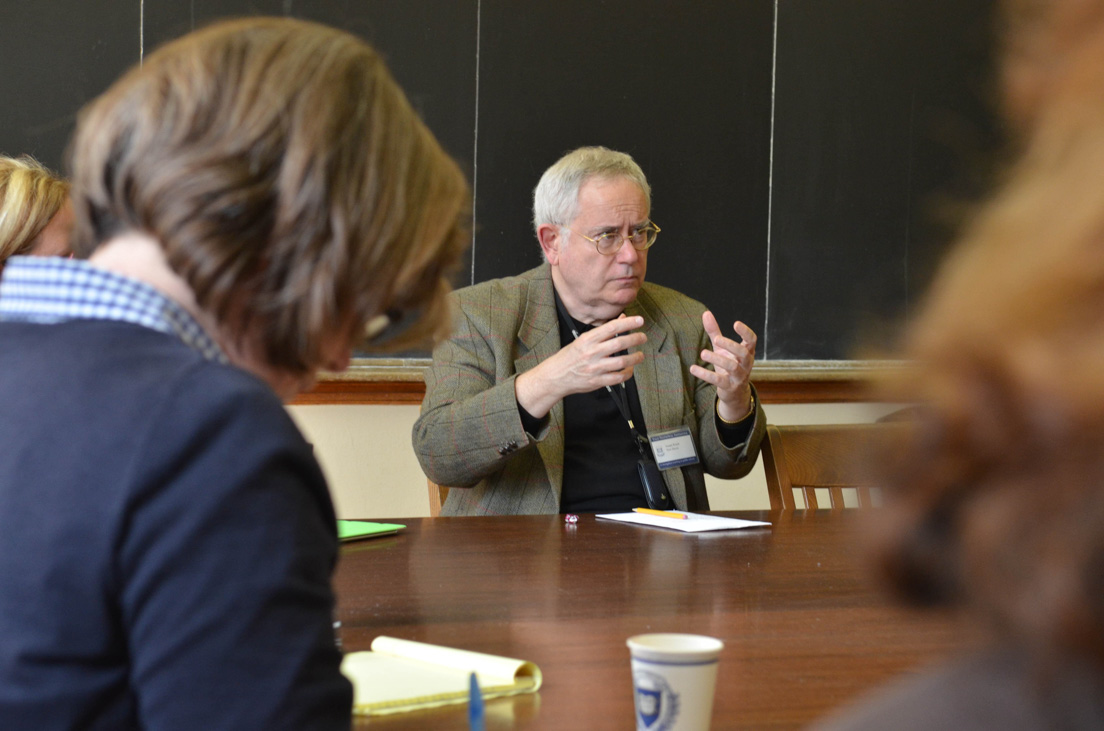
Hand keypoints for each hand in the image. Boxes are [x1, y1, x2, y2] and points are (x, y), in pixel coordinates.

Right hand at [516, 315, 646, 417]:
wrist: (555, 376)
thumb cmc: (570, 357)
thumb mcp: (583, 340)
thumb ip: (603, 331)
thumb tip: (621, 319)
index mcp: (588, 340)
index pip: (612, 327)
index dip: (628, 323)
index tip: (640, 320)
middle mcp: (592, 353)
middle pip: (619, 343)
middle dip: (635, 339)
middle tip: (643, 337)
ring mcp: (595, 368)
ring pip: (621, 362)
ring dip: (635, 358)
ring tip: (640, 355)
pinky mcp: (597, 381)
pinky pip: (617, 378)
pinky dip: (627, 373)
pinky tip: (629, 369)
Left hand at [689, 311, 755, 422]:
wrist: (734, 392)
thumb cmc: (729, 364)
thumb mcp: (721, 348)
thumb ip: (714, 332)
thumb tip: (705, 313)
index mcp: (747, 352)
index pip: (752, 340)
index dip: (745, 332)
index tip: (735, 323)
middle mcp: (746, 363)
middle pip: (743, 352)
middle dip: (730, 345)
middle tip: (716, 339)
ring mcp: (739, 376)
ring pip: (732, 367)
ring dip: (718, 359)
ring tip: (702, 353)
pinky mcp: (730, 387)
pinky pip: (719, 381)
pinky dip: (706, 375)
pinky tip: (693, 369)